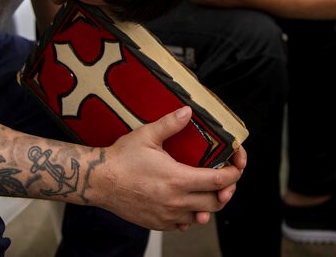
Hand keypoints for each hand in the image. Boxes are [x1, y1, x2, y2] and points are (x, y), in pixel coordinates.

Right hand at [98, 107, 242, 230]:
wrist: (98, 181)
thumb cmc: (121, 159)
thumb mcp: (147, 135)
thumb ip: (171, 124)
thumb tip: (188, 112)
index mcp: (178, 179)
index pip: (219, 181)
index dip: (234, 172)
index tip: (237, 165)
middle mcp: (176, 202)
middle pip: (216, 203)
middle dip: (226, 191)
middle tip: (225, 179)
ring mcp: (167, 216)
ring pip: (202, 216)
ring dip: (209, 204)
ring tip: (208, 190)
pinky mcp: (158, 223)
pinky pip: (184, 224)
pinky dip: (191, 214)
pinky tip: (186, 201)